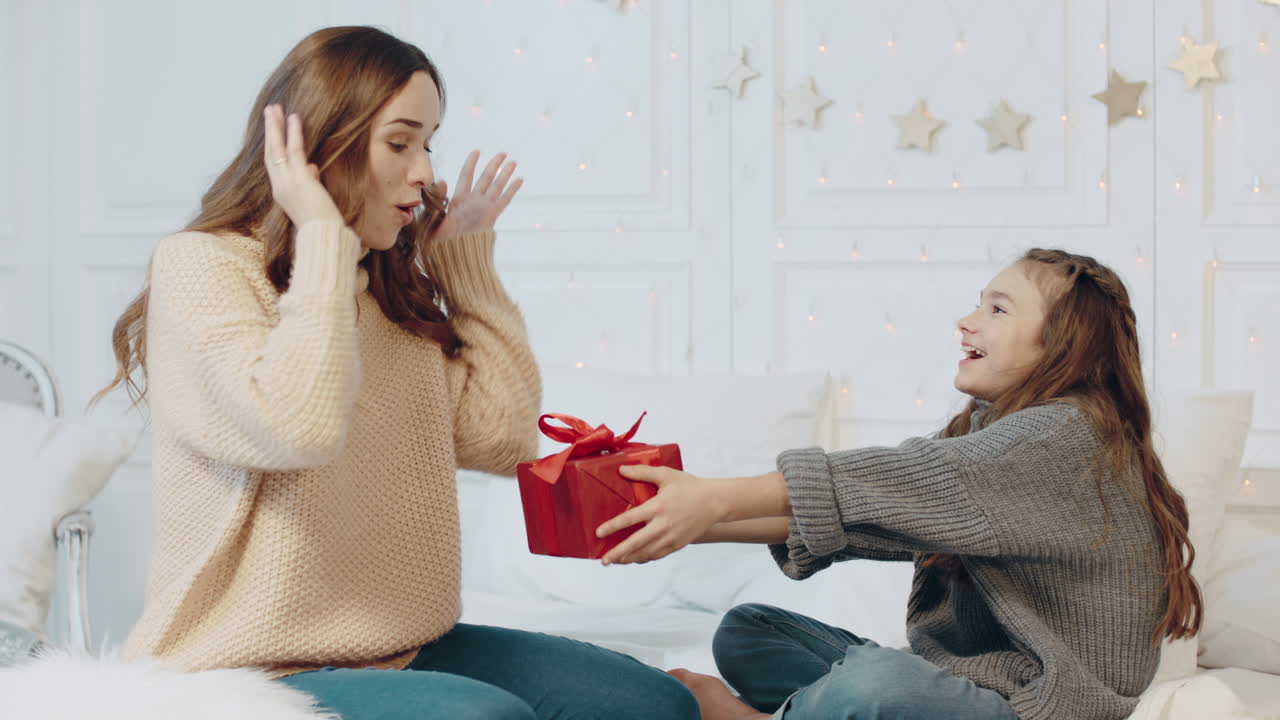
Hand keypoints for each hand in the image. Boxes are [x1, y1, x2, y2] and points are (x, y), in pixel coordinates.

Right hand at [262, 105, 342, 226]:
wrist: (324, 236)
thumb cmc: (322, 222)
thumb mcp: (314, 198)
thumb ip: (310, 181)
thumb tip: (312, 167)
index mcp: (282, 192)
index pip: (274, 164)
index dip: (273, 144)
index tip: (275, 128)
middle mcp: (280, 187)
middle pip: (270, 152)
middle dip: (269, 130)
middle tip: (270, 110)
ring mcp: (287, 183)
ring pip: (277, 149)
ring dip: (276, 127)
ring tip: (276, 108)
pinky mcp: (299, 180)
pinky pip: (294, 152)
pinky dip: (293, 134)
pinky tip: (294, 118)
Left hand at [431, 150, 521, 240]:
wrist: (454, 255)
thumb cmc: (440, 239)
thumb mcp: (433, 215)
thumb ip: (437, 197)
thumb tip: (442, 180)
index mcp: (458, 199)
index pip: (466, 176)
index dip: (471, 163)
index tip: (477, 152)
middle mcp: (473, 200)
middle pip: (485, 178)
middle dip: (494, 165)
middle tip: (502, 154)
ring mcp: (484, 207)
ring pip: (497, 185)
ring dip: (505, 173)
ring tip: (513, 162)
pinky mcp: (493, 214)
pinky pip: (505, 199)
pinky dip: (512, 189)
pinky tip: (519, 180)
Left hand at [595, 465, 727, 565]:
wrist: (715, 502)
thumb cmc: (690, 487)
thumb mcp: (666, 475)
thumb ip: (643, 473)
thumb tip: (622, 470)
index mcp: (659, 506)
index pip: (631, 519)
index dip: (613, 526)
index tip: (599, 533)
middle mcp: (664, 525)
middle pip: (636, 543)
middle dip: (618, 553)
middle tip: (604, 560)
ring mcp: (672, 537)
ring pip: (647, 553)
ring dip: (629, 558)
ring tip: (615, 561)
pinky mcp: (678, 544)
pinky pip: (658, 555)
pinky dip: (645, 558)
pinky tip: (635, 559)